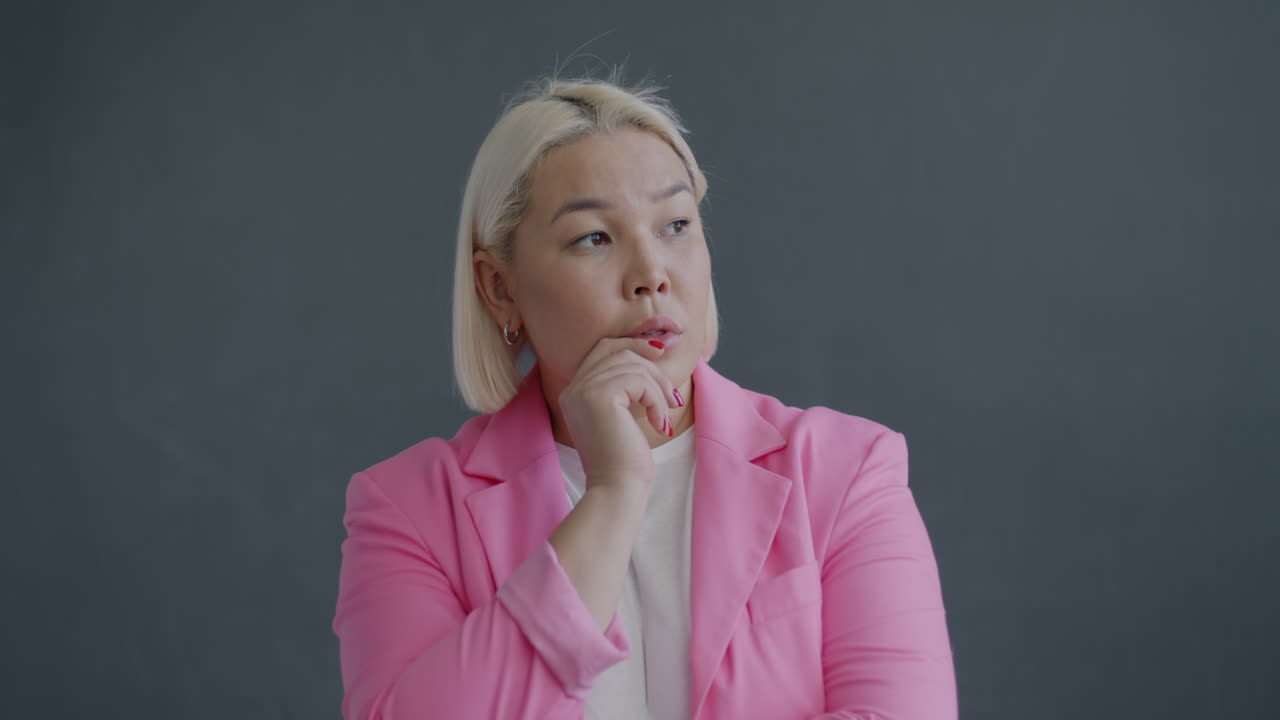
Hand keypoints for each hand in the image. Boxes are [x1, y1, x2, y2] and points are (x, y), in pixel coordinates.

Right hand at [556, 336, 680, 494]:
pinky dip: (657, 400)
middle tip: (672, 395)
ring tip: (667, 414)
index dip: (632, 345)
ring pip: (632, 365)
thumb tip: (657, 348)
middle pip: (618, 351)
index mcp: (575, 392)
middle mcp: (573, 388)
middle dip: (651, 366)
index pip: (603, 349)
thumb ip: (629, 385)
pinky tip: (659, 425)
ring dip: (658, 388)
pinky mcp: (600, 397)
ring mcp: (583, 391)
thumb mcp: (624, 415)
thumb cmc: (624, 460)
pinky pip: (639, 381)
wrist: (616, 490)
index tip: (660, 354)